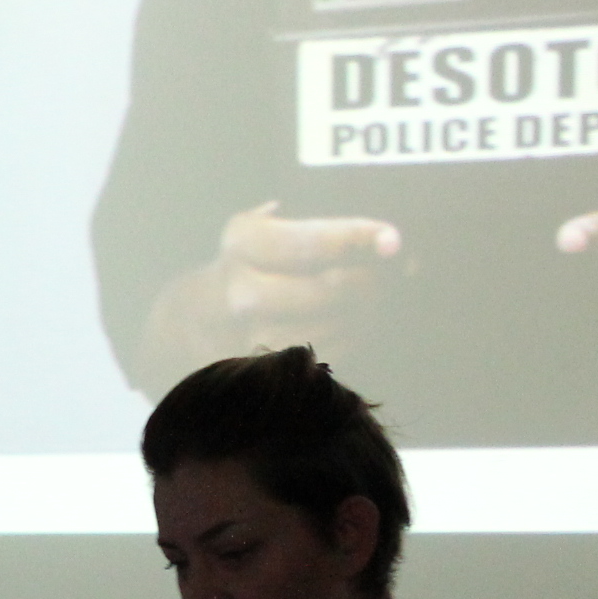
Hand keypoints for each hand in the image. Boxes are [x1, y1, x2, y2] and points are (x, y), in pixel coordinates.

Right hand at [138, 202, 402, 386]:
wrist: (205, 317)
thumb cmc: (258, 263)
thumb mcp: (274, 230)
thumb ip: (326, 231)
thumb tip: (390, 244)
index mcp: (244, 242)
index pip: (311, 242)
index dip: (357, 239)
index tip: (393, 239)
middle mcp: (243, 291)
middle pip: (327, 289)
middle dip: (369, 278)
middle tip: (391, 270)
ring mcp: (253, 336)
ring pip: (334, 326)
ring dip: (366, 310)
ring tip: (374, 294)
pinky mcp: (270, 368)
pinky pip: (330, 354)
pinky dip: (353, 335)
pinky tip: (355, 319)